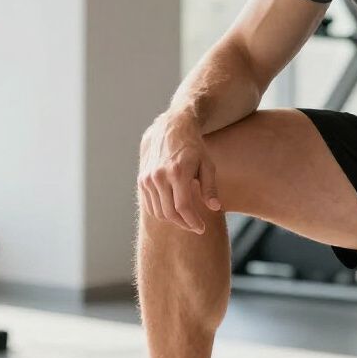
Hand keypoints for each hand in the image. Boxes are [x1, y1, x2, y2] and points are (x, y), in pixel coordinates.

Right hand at [138, 114, 220, 231]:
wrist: (169, 129)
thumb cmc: (194, 147)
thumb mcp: (207, 164)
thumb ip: (210, 187)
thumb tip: (215, 207)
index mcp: (177, 172)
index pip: (183, 207)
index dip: (193, 222)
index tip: (201, 228)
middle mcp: (159, 176)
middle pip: (170, 213)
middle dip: (184, 224)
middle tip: (196, 227)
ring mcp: (148, 178)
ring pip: (159, 212)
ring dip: (173, 220)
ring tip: (187, 219)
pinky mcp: (142, 180)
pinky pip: (150, 205)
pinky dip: (162, 212)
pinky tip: (174, 211)